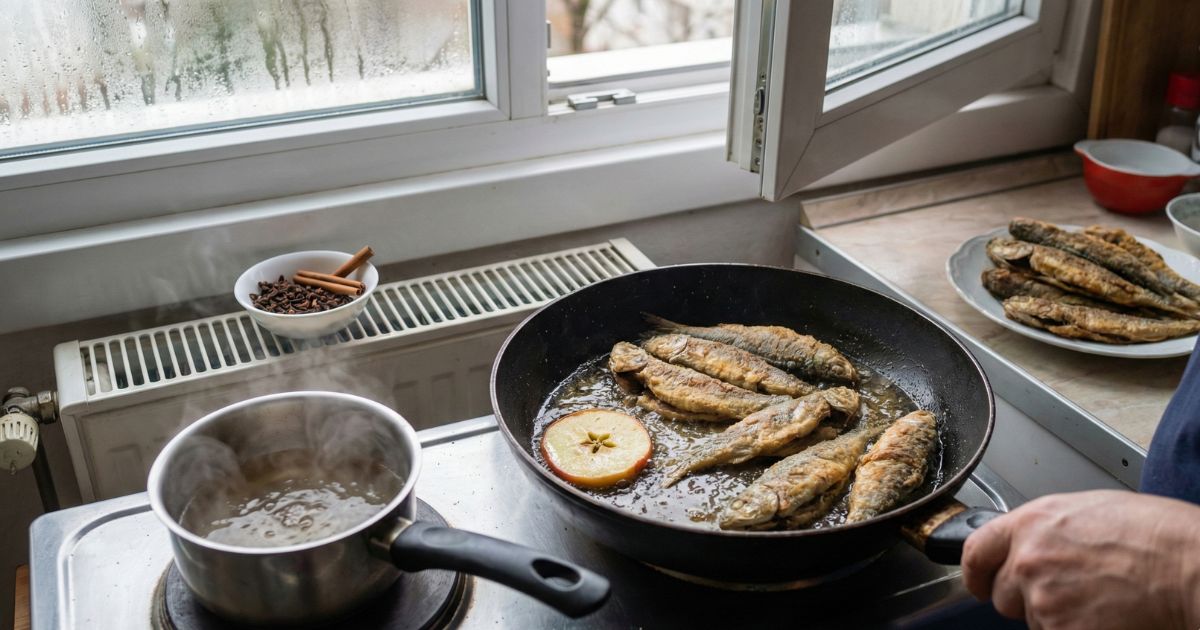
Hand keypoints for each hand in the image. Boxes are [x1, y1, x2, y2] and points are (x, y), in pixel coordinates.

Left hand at [961, 490, 1199, 629]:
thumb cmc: (1155, 536)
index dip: (975, 571)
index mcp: (1032, 524)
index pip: (975, 551)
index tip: (979, 582)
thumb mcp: (1087, 511)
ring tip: (1098, 600)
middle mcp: (1029, 561)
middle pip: (1003, 594)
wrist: (1188, 568)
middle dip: (1026, 598)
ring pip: (1033, 620)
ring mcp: (1044, 600)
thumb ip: (1047, 530)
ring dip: (1056, 617)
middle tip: (1067, 592)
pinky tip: (1106, 618)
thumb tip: (1033, 545)